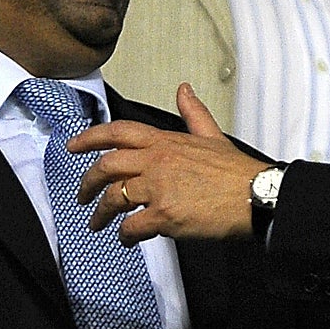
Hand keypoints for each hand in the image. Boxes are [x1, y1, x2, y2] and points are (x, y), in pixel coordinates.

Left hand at [68, 83, 267, 245]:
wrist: (255, 196)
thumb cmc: (236, 172)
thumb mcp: (212, 134)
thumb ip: (193, 113)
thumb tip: (184, 90)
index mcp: (165, 141)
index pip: (118, 132)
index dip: (90, 138)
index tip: (74, 146)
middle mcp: (156, 161)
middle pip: (106, 167)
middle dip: (87, 182)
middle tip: (81, 195)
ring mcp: (158, 188)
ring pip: (113, 199)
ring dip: (101, 214)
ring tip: (98, 224)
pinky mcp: (164, 214)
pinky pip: (131, 226)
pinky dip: (125, 234)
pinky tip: (128, 238)